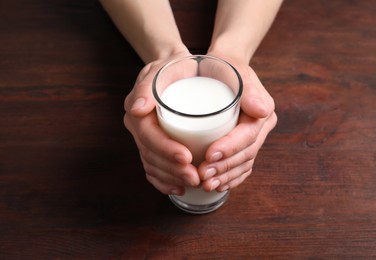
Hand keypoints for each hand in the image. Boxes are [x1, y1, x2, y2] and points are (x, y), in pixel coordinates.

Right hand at [123, 51, 200, 195]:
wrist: (176, 71)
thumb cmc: (174, 69)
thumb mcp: (163, 69)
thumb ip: (148, 85)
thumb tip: (137, 109)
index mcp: (137, 112)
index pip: (148, 137)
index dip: (166, 150)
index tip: (187, 157)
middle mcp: (138, 128)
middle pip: (151, 155)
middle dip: (173, 169)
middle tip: (196, 176)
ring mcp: (145, 139)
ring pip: (153, 165)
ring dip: (172, 178)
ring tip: (193, 182)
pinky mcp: (154, 146)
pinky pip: (154, 169)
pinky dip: (165, 181)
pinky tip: (180, 188)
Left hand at [198, 53, 276, 191]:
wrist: (223, 69)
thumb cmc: (226, 68)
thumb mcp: (236, 71)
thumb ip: (249, 90)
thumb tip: (262, 110)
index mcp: (263, 113)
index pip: (248, 136)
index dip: (230, 148)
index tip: (209, 155)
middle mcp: (260, 128)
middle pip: (246, 154)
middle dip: (224, 168)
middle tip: (202, 175)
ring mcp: (253, 138)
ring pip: (243, 164)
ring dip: (225, 177)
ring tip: (205, 184)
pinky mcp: (243, 145)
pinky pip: (241, 167)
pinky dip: (230, 178)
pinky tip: (217, 185)